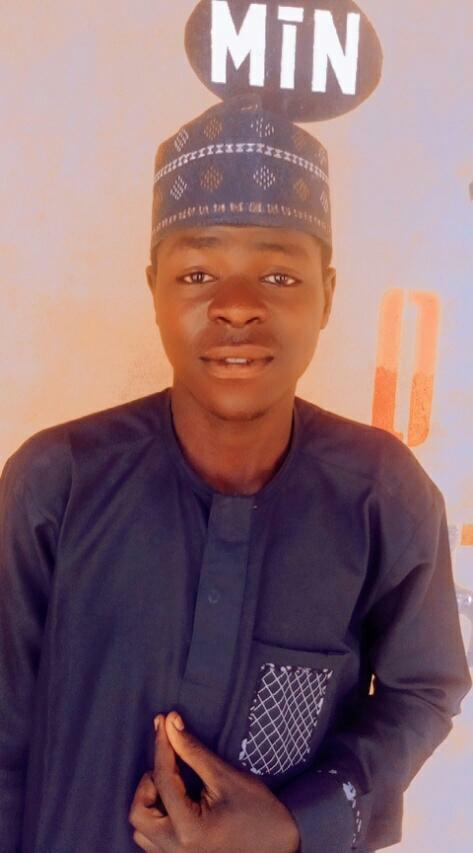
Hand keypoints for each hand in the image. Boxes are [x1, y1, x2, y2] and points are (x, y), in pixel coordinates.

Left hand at [128, 711, 300, 852]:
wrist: (280, 850)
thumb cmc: (260, 813)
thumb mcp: (226, 777)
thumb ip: (193, 751)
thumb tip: (171, 723)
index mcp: (188, 829)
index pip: (163, 780)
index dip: (162, 745)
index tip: (162, 721)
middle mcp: (176, 850)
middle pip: (139, 813)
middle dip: (149, 783)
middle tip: (170, 765)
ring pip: (142, 832)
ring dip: (151, 804)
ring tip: (174, 785)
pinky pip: (153, 842)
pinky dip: (158, 820)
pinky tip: (175, 804)